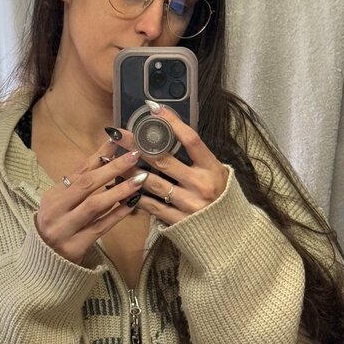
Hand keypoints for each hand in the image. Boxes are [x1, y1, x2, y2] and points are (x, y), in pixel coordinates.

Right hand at [35, 139, 144, 264]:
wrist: (44, 262)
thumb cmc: (58, 227)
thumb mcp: (63, 203)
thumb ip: (81, 184)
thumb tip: (107, 156)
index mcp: (52, 196)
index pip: (79, 172)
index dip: (99, 156)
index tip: (117, 141)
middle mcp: (55, 211)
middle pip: (86, 185)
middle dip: (112, 169)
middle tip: (133, 156)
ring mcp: (64, 230)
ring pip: (95, 206)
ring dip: (119, 191)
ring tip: (139, 179)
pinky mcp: (76, 247)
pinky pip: (101, 227)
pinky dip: (117, 214)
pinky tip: (132, 204)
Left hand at [119, 104, 228, 224]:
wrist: (228, 233)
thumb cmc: (221, 198)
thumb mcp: (217, 174)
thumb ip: (198, 159)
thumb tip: (174, 135)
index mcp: (212, 169)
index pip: (191, 140)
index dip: (172, 123)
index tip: (154, 109)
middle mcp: (200, 185)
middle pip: (164, 160)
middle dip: (138, 145)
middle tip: (120, 134)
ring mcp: (188, 204)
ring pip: (152, 183)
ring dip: (130, 170)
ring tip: (115, 160)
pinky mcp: (177, 221)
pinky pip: (152, 205)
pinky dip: (136, 196)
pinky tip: (123, 187)